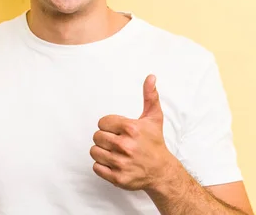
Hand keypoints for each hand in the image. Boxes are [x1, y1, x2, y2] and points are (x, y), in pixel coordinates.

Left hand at [90, 75, 176, 190]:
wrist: (161, 171)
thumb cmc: (155, 143)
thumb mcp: (154, 117)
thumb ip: (150, 96)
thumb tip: (151, 77)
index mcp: (131, 128)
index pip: (102, 122)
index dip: (108, 125)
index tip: (118, 130)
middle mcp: (125, 145)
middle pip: (97, 137)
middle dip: (105, 138)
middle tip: (117, 141)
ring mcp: (121, 163)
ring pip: (94, 151)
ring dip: (102, 151)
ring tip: (115, 152)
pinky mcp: (117, 177)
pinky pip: (96, 167)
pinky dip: (102, 165)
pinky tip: (114, 162)